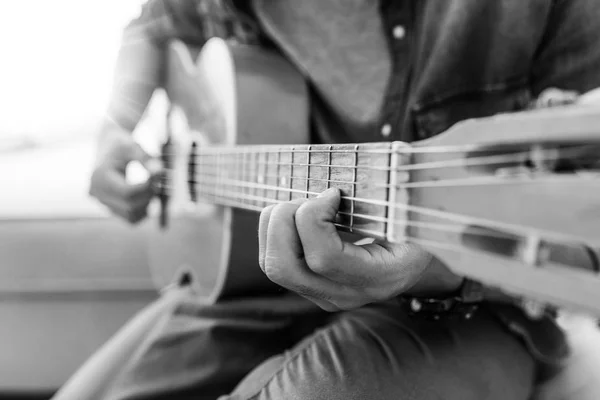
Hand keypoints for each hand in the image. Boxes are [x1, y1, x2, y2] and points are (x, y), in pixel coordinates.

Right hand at [89, 124, 160, 223]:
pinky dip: (143, 210)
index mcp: (99, 177)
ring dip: (147, 204)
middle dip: (149, 195)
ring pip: (131, 215)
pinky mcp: (110, 208)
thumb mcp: (133, 146)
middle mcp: (97, 193)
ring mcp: (103, 203)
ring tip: (152, 186)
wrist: (108, 146)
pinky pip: (130, 217)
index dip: (147, 188)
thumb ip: (147, 159)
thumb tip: (160, 172)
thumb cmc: (121, 144)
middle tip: (160, 182)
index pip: (127, 193)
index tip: (159, 176)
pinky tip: (147, 195)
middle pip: (130, 205)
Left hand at [258, 188, 462, 310]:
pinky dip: (275, 232)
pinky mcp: (312, 287)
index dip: (316, 216)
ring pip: (274, 266)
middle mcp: (349, 294)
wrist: (421, 259)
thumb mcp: (416, 205)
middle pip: (284, 267)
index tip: (333, 192)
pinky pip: (275, 262)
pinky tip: (297, 214)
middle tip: (308, 198)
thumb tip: (394, 158)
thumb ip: (399, 188)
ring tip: (301, 204)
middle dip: (284, 222)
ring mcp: (327, 295)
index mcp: (383, 276)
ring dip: (274, 226)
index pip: (325, 258)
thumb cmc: (420, 220)